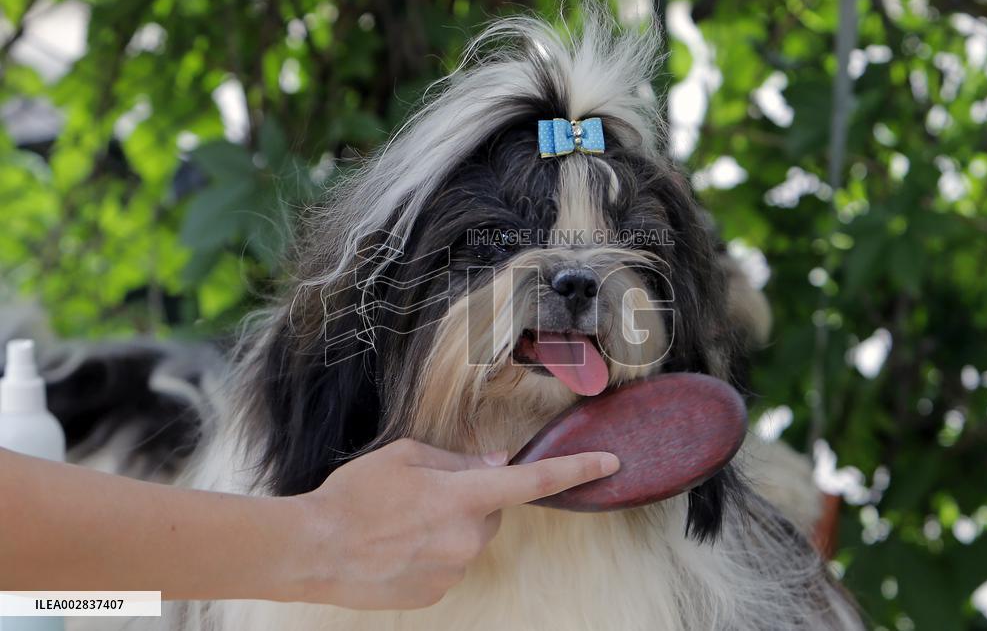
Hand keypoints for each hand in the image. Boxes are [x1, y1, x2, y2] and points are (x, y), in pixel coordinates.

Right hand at [283, 438, 618, 608]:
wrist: (313, 550)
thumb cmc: (354, 495)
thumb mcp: (404, 456)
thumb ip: (457, 459)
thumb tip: (494, 464)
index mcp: (463, 496)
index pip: (532, 482)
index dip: (576, 470)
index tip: (609, 462)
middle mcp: (468, 538)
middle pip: (490, 511)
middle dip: (470, 499)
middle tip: (424, 493)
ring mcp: (453, 570)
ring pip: (469, 538)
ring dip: (449, 527)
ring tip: (400, 522)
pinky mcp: (436, 593)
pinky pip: (450, 563)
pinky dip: (433, 552)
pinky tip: (397, 547)